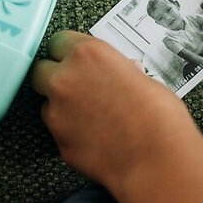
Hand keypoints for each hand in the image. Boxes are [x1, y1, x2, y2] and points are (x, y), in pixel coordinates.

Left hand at [31, 32, 202, 195]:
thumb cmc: (160, 119)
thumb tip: (116, 73)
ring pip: (47, 102)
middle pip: (42, 70)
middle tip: (78, 87)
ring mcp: (57, 112)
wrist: (157, 161)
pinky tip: (94, 137)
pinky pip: (58, 131)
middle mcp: (66, 78)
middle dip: (56, 77)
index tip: (76, 61)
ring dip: (62, 106)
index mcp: (88, 54)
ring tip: (93, 117)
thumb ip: (118, 70)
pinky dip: (70, 132)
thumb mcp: (143, 78)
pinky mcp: (57, 141)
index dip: (68, 53)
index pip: (59, 41)